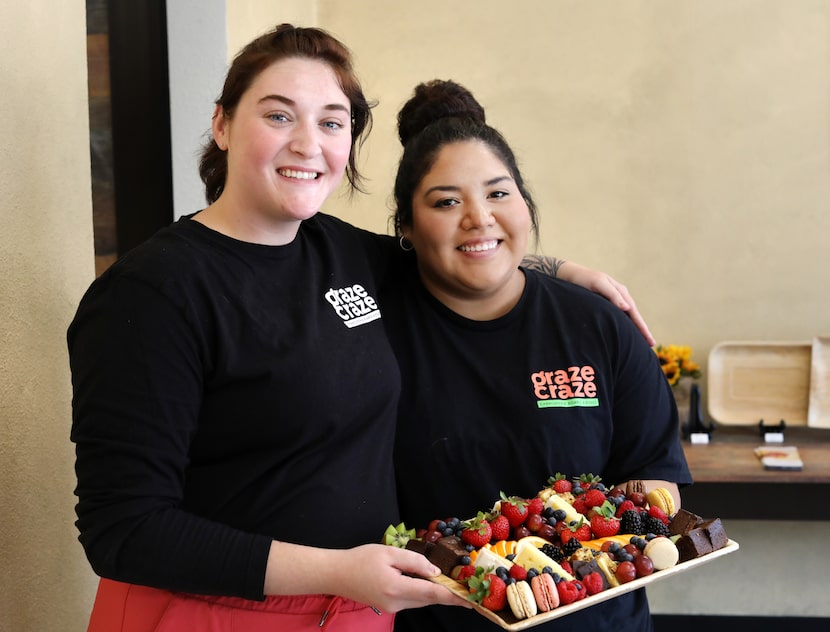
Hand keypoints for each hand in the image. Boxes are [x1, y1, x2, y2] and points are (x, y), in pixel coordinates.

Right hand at [332, 544, 472, 612]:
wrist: (336, 574)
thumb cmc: (360, 559)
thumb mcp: (389, 552)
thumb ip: (415, 561)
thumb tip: (436, 572)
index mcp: (397, 588)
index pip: (432, 593)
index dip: (454, 597)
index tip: (471, 600)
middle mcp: (396, 603)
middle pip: (429, 599)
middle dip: (449, 596)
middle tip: (468, 591)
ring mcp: (392, 608)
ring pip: (421, 601)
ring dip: (436, 594)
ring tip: (454, 587)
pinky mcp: (388, 606)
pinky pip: (411, 600)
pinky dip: (423, 593)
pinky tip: (430, 585)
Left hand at [557, 261, 655, 345]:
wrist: (568, 275)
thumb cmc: (582, 279)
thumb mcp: (598, 283)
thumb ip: (612, 294)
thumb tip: (627, 308)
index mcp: (620, 291)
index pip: (634, 312)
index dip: (642, 326)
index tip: (649, 340)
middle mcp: (619, 295)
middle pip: (633, 315)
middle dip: (642, 329)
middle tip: (651, 344)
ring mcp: (612, 299)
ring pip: (627, 316)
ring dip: (634, 327)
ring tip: (641, 341)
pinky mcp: (604, 303)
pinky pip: (618, 315)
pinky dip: (624, 324)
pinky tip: (625, 331)